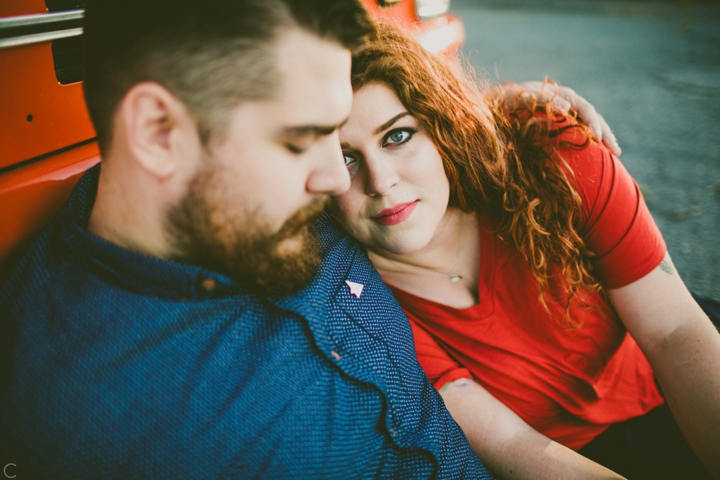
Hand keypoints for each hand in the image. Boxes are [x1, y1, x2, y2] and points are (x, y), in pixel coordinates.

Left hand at [496, 81, 621, 156]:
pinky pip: (581, 129)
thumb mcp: (516, 98)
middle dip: (602, 130)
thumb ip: (537, 99)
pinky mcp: (560, 123)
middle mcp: (562, 100)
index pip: (580, 106)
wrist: (491, 107)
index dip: (592, 122)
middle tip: (613, 149)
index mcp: (554, 94)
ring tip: (615, 152)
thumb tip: (565, 106)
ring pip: (588, 122)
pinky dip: (593, 139)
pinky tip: (603, 152)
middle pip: (588, 113)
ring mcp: (562, 111)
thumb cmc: (502, 103)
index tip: (595, 137)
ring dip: (603, 135)